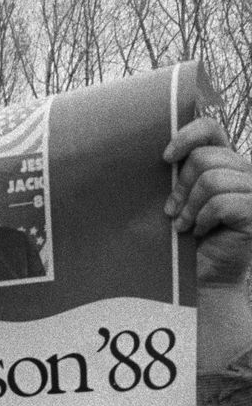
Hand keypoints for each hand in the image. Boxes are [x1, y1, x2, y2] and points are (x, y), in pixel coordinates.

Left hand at [164, 117, 251, 287]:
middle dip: (181, 186)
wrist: (205, 276)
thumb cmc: (188, 239)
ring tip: (185, 226)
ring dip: (190, 207)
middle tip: (173, 212)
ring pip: (211, 180)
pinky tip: (200, 232)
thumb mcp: (181, 199)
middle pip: (204, 157)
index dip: (186, 137)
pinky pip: (220, 203)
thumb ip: (179, 174)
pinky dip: (203, 220)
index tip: (166, 159)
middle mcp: (244, 171)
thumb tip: (163, 154)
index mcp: (226, 162)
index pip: (210, 129)